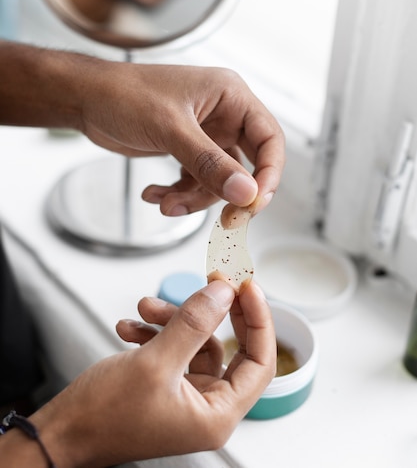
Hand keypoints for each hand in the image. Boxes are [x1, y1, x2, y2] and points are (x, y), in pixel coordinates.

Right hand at [28, 280, 274, 466]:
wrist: (60, 433)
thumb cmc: (102, 416)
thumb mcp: (154, 362)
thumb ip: (193, 324)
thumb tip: (223, 294)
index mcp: (216, 415)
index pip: (259, 362)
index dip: (258, 321)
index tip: (246, 288)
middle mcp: (206, 409)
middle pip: (230, 348)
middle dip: (215, 313)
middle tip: (212, 283)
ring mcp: (186, 397)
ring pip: (196, 343)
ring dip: (173, 320)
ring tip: (145, 308)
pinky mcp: (166, 387)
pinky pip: (174, 349)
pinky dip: (155, 333)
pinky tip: (130, 327)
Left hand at [81, 62, 284, 215]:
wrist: (87, 99)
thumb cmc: (124, 95)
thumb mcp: (170, 129)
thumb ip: (209, 163)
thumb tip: (246, 193)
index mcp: (230, 95)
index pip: (269, 137)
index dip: (270, 172)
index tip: (255, 202)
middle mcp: (223, 114)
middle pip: (249, 163)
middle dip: (231, 193)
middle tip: (225, 219)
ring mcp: (205, 134)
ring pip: (219, 179)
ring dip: (194, 197)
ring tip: (166, 203)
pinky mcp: (187, 150)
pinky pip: (196, 181)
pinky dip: (178, 193)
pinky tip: (154, 194)